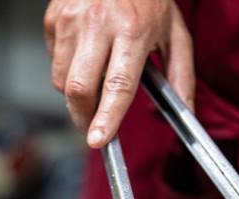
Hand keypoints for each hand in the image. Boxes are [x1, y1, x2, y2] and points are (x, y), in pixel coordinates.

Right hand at [44, 0, 194, 147]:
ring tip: (94, 80)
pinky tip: (85, 55)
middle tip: (92, 127)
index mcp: (133, 29)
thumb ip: (181, 76)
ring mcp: (71, 19)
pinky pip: (54, 60)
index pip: (117, 84)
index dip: (106, 117)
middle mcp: (98, 23)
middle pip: (79, 88)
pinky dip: (66, 70)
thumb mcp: (175, 33)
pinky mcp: (54, 17)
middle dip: (83, 117)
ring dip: (75, 94)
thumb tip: (184, 113)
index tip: (98, 140)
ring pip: (61, 79)